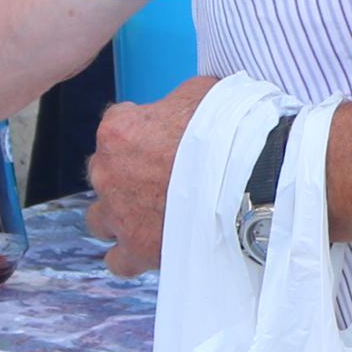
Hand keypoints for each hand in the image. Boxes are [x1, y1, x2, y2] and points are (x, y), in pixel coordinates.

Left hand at [83, 71, 222, 278]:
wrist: (252, 180)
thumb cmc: (230, 132)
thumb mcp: (201, 93)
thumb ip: (175, 102)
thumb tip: (180, 108)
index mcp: (118, 130)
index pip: (115, 123)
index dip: (141, 130)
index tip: (162, 138)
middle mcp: (107, 172)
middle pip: (103, 171)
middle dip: (126, 173)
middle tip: (160, 175)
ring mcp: (118, 214)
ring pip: (100, 218)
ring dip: (118, 214)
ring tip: (149, 215)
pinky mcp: (136, 249)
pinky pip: (117, 259)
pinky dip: (129, 254)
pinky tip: (147, 247)